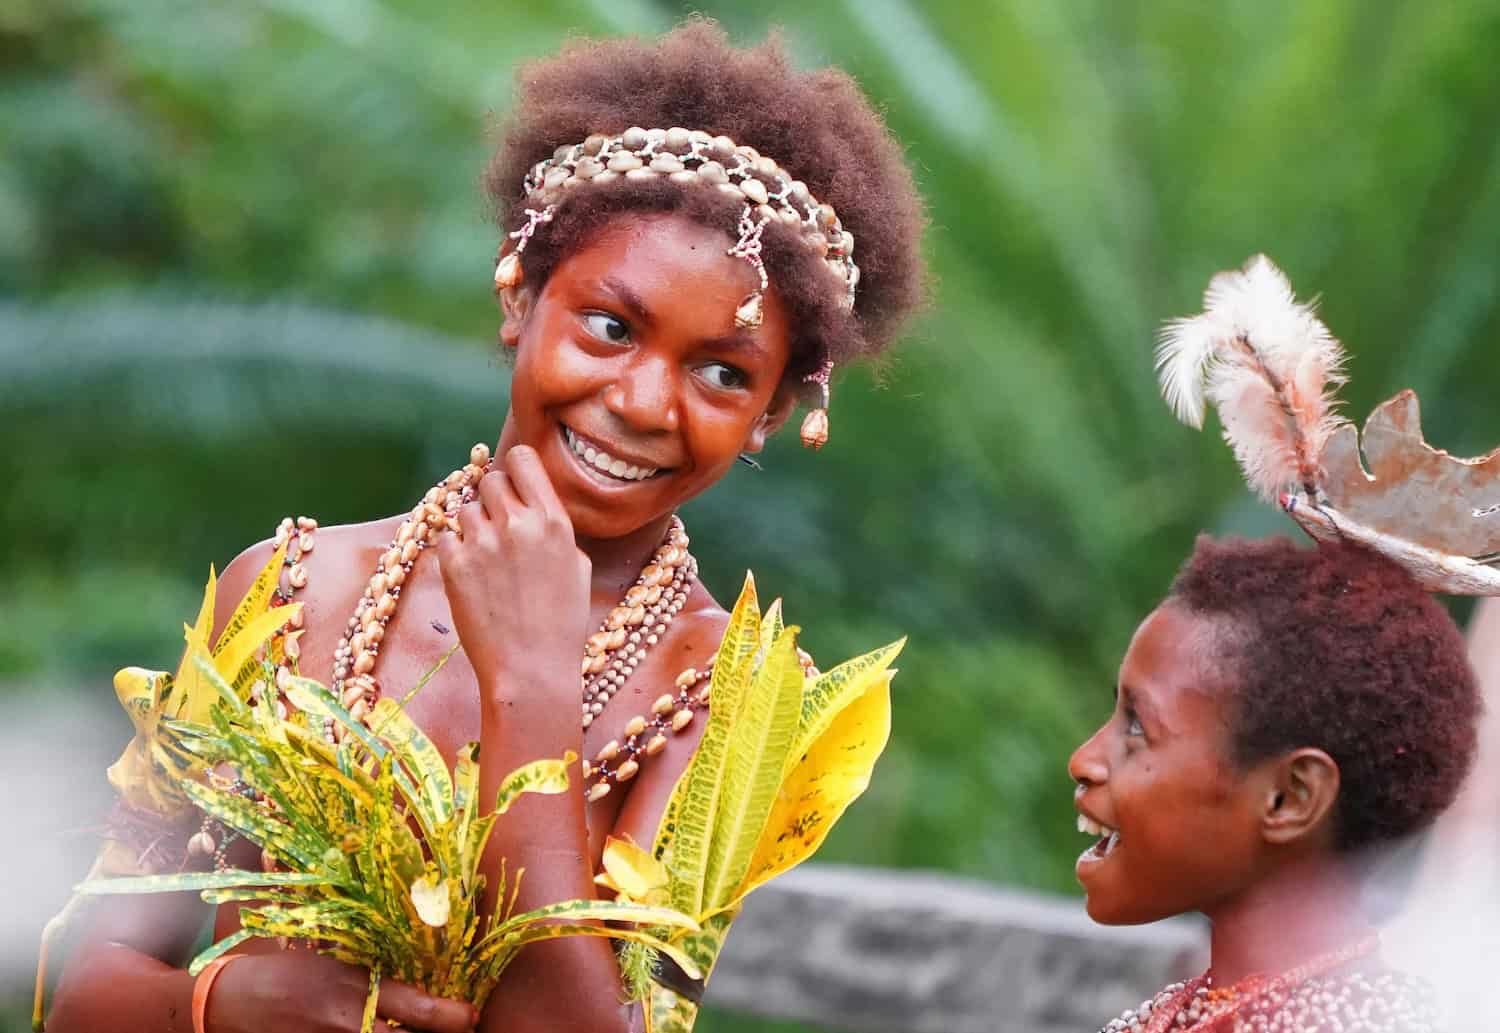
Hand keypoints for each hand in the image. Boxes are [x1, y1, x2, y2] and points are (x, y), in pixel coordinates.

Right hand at [206, 951, 477, 1032]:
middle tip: (461, 1029)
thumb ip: (382, 979)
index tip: (473, 1015)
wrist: (237, 1002)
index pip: (420, 1012)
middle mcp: (350, 1026)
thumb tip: (428, 982)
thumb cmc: (296, 974)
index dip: (455, 1018)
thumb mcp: (342, 964)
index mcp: (359, 992)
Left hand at [434, 445, 591, 694]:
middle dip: (494, 499)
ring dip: (474, 527)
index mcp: (554, 521)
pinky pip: (446, 536)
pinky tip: (472, 575)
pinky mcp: (454, 564)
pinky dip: (455, 550)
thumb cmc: (561, 624)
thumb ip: (553, 528)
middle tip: (499, 527)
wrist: (531, 669)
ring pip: (466, 509)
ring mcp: (483, 542)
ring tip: (487, 560)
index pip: (522, 459)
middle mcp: (518, 523)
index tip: (515, 482)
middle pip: (491, 481)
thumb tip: (532, 506)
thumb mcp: (577, 567)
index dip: (516, 468)